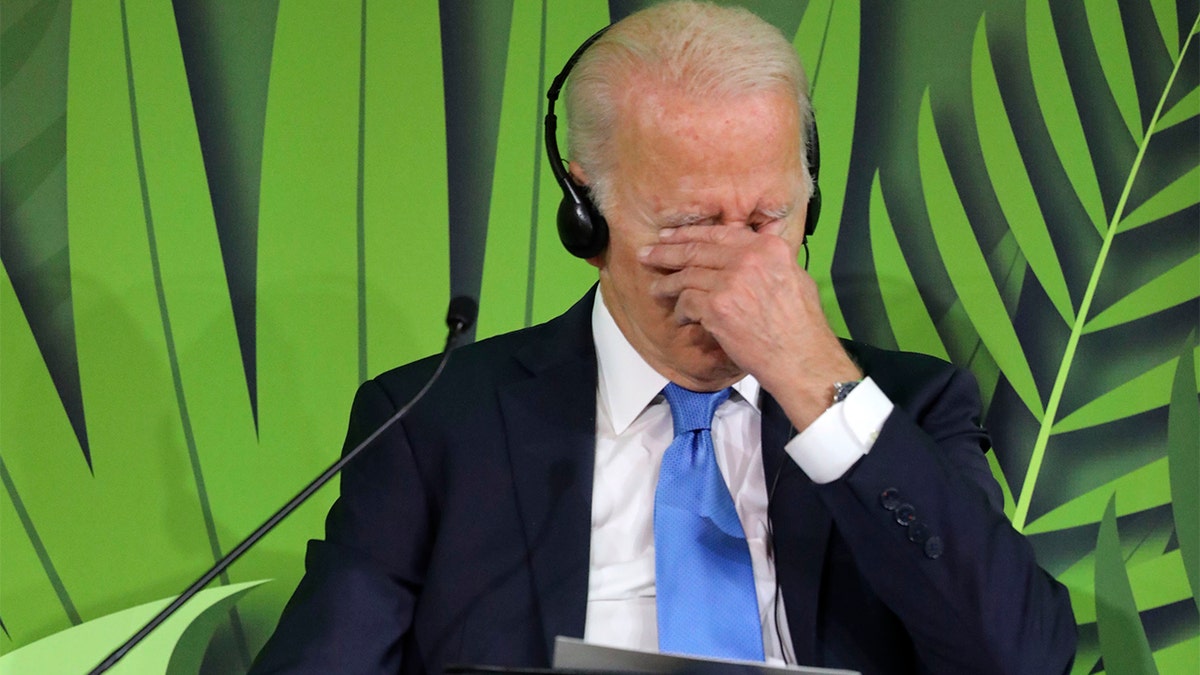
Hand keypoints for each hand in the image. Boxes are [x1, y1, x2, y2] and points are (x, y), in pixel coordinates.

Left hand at [639, 224, 860, 428]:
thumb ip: (767, 260)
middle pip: (696, 250)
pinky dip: (680, 312)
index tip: (670, 237)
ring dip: (668, 285)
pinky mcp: (717, 308)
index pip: (719, 232)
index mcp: (767, 248)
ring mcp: (730, 282)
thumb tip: (751, 250)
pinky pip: (687, 303)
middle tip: (648, 254)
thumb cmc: (800, 326)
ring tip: (656, 290)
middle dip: (667, 252)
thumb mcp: (794, 277)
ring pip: (687, 277)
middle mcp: (748, 259)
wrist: (800, 358)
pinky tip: (680, 319)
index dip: (689, 234)